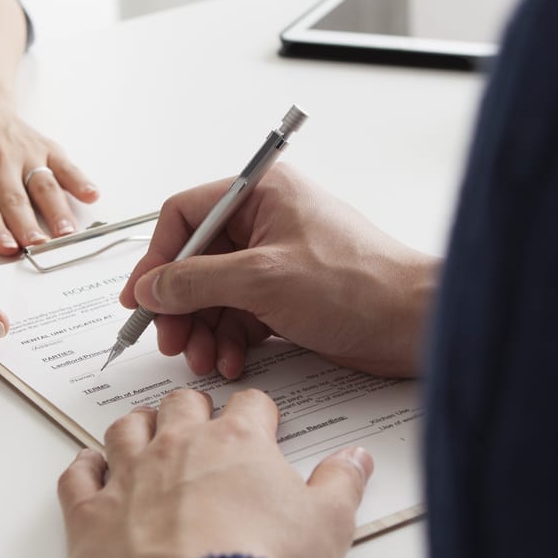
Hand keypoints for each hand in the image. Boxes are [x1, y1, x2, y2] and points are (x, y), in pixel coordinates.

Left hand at [0, 74, 98, 254]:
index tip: (5, 247)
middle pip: (15, 199)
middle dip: (28, 225)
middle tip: (38, 248)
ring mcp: (24, 152)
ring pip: (43, 184)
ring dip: (56, 210)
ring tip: (67, 233)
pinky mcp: (43, 147)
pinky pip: (64, 164)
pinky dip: (80, 179)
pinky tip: (92, 196)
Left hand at [58, 388, 372, 557]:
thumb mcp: (328, 527)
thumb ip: (342, 484)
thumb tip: (356, 459)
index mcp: (238, 444)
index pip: (250, 405)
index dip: (258, 413)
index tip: (260, 421)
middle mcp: (178, 449)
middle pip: (181, 404)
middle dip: (193, 409)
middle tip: (199, 420)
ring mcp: (129, 479)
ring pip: (125, 429)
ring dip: (137, 428)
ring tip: (145, 433)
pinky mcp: (90, 517)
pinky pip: (77, 475)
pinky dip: (83, 467)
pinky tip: (91, 467)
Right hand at [119, 165, 439, 378]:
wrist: (415, 324)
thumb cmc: (360, 286)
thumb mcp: (262, 280)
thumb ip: (197, 282)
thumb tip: (152, 287)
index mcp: (262, 194)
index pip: (185, 215)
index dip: (158, 257)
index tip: (141, 297)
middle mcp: (267, 222)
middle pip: (196, 260)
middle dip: (181, 305)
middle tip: (172, 339)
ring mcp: (277, 261)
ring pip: (216, 294)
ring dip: (204, 330)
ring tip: (205, 359)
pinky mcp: (289, 296)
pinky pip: (241, 316)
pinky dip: (231, 341)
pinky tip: (233, 362)